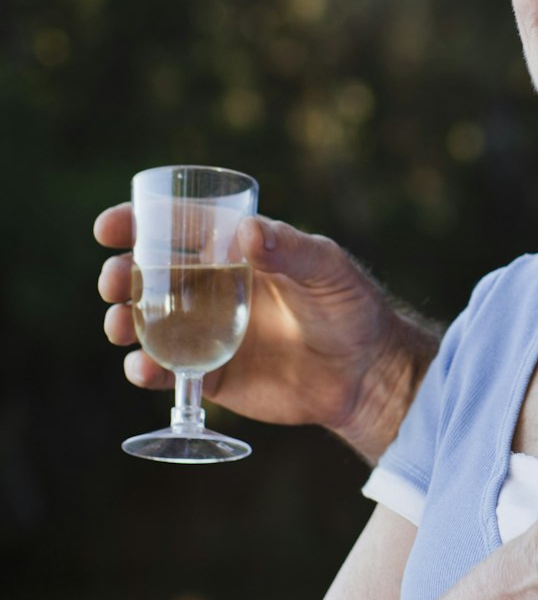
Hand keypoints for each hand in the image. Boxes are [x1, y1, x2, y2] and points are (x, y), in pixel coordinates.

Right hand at [95, 204, 441, 458]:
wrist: (367, 372)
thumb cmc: (351, 306)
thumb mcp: (328, 268)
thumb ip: (292, 249)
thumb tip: (248, 232)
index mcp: (233, 252)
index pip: (175, 229)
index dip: (136, 224)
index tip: (109, 228)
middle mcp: (212, 288)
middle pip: (147, 277)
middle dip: (119, 276)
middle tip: (114, 282)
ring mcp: (207, 332)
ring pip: (147, 323)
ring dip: (123, 322)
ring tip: (120, 326)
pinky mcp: (211, 375)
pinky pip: (167, 370)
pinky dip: (146, 369)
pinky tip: (144, 368)